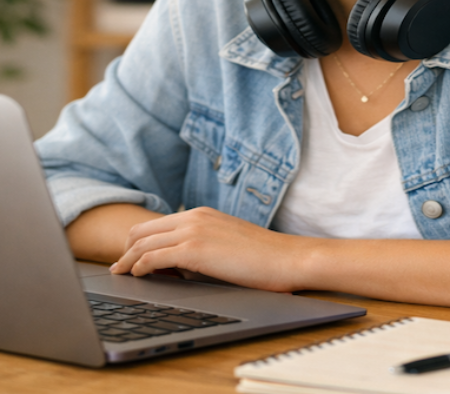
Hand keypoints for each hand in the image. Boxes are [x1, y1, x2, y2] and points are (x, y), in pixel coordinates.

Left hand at [110, 206, 307, 291]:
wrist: (287, 258)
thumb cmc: (263, 258)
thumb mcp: (227, 244)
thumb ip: (202, 247)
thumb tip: (176, 266)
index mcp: (202, 214)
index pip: (155, 224)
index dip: (137, 243)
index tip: (130, 259)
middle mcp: (194, 217)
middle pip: (142, 231)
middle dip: (126, 251)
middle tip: (120, 269)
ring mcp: (194, 231)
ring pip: (142, 244)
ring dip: (128, 261)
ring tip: (121, 275)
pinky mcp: (195, 249)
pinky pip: (153, 257)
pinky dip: (140, 267)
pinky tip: (138, 277)